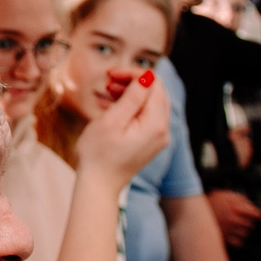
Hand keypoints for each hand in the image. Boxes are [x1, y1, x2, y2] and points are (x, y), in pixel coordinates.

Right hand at [76, 72, 172, 189]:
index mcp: (155, 123)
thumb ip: (132, 97)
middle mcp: (162, 130)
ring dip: (131, 94)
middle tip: (108, 83)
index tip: (111, 75)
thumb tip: (146, 76)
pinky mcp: (150, 143)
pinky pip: (146, 117)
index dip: (133, 74)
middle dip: (133, 82)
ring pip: (150, 104)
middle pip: (155, 93)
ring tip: (107, 94)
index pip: (154, 84)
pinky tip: (112, 107)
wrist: (98, 186)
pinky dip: (131, 108)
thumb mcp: (112, 121)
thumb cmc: (99, 155)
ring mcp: (158, 138)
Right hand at [205, 188, 260, 245]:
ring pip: (245, 233)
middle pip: (250, 224)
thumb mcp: (224, 194)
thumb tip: (248, 202)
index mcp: (237, 208)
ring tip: (240, 228)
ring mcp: (230, 229)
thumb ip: (238, 197)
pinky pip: (238, 242)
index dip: (258, 214)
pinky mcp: (225, 237)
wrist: (195, 213)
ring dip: (244, 231)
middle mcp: (235, 219)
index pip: (254, 213)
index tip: (259, 216)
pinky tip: (236, 236)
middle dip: (249, 222)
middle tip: (246, 220)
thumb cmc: (209, 202)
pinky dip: (239, 240)